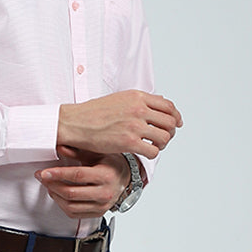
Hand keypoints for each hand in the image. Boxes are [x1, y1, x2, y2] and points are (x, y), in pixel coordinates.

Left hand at [35, 147, 129, 219]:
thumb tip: (59, 147)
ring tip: (48, 184)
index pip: (77, 176)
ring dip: (55, 195)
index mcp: (106, 175)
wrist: (126, 179)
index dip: (58, 174)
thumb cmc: (111, 164)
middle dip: (52, 185)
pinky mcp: (97, 213)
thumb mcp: (97, 153)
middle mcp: (105, 193)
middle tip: (42, 176)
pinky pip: (74, 214)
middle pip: (71, 193)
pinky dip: (61, 205)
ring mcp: (101, 206)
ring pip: (70, 206)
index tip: (44, 172)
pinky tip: (57, 194)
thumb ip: (78, 151)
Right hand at [57, 89, 181, 157]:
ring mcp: (135, 126)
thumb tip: (158, 104)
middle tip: (163, 138)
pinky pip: (153, 151)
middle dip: (170, 132)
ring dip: (162, 144)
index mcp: (138, 97)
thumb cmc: (93, 113)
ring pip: (164, 137)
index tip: (176, 124)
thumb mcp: (120, 98)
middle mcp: (139, 109)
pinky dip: (153, 154)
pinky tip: (145, 152)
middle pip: (170, 122)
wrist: (76, 123)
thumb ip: (139, 101)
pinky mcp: (129, 142)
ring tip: (154, 146)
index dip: (175, 116)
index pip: (168, 106)